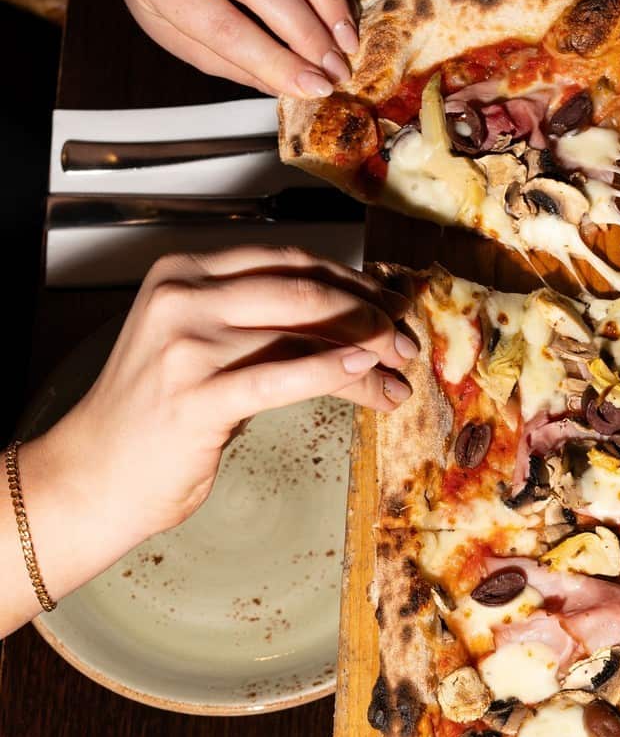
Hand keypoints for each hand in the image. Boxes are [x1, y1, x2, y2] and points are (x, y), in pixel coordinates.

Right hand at [13, 249, 413, 619]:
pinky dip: (336, 373)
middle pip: (303, 289)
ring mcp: (187, 344)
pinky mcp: (197, 396)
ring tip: (399, 378)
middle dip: (369, 314)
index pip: (288, 262)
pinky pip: (284, 376)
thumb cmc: (154, 417)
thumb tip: (345, 326)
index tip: (390, 306)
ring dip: (367, 353)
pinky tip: (370, 377)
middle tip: (407, 344)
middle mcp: (183, 297)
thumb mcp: (201, 349)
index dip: (351, 283)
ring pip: (303, 330)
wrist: (95, 474)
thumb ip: (258, 326)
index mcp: (185, 273)